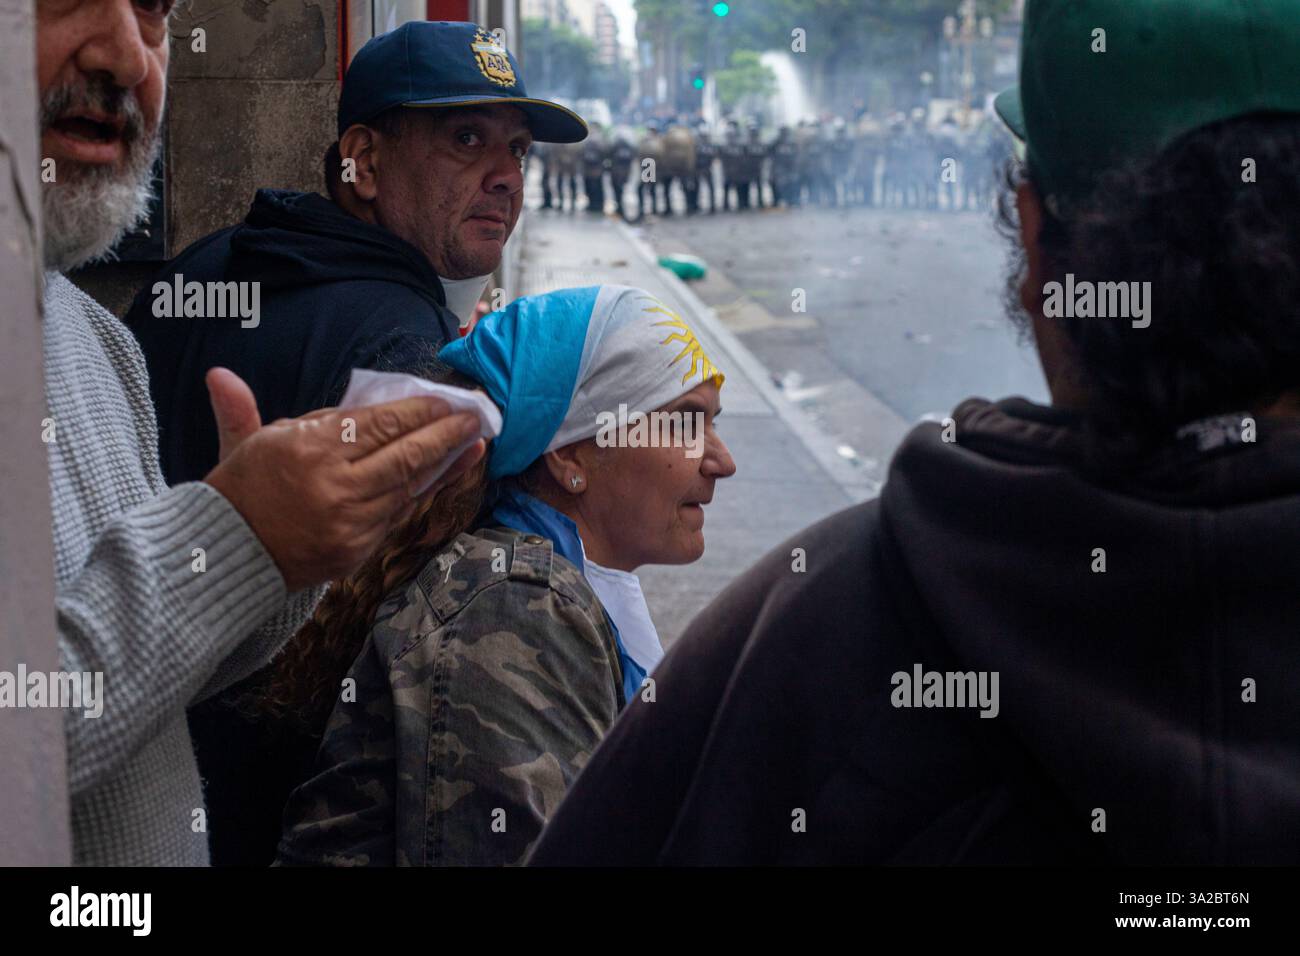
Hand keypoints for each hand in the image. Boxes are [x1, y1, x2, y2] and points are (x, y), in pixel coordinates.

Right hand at [202, 368, 484, 591]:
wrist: (228, 559)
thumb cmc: (242, 491)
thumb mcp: (244, 443)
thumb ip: (242, 408)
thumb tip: (220, 373)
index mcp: (309, 451)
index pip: (381, 424)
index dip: (420, 412)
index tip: (447, 401)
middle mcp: (336, 487)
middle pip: (406, 454)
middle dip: (448, 434)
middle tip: (478, 416)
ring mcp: (351, 522)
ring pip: (411, 486)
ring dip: (447, 463)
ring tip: (474, 443)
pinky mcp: (358, 550)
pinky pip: (399, 513)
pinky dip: (423, 491)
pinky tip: (444, 474)